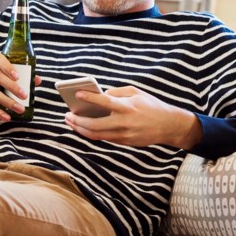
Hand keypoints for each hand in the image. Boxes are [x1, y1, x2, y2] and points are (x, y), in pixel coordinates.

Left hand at [64, 85, 201, 148]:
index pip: (104, 102)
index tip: (76, 94)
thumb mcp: (136, 92)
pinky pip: (103, 138)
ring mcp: (123, 135)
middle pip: (94, 125)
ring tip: (71, 122)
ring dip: (80, 129)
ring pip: (96, 135)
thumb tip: (99, 95)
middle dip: (77, 121)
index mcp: (127, 107)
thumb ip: (117, 93)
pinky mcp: (124, 142)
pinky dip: (91, 133)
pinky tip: (83, 127)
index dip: (89, 98)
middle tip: (67, 115)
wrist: (168, 126)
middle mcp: (124, 122)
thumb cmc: (151, 105)